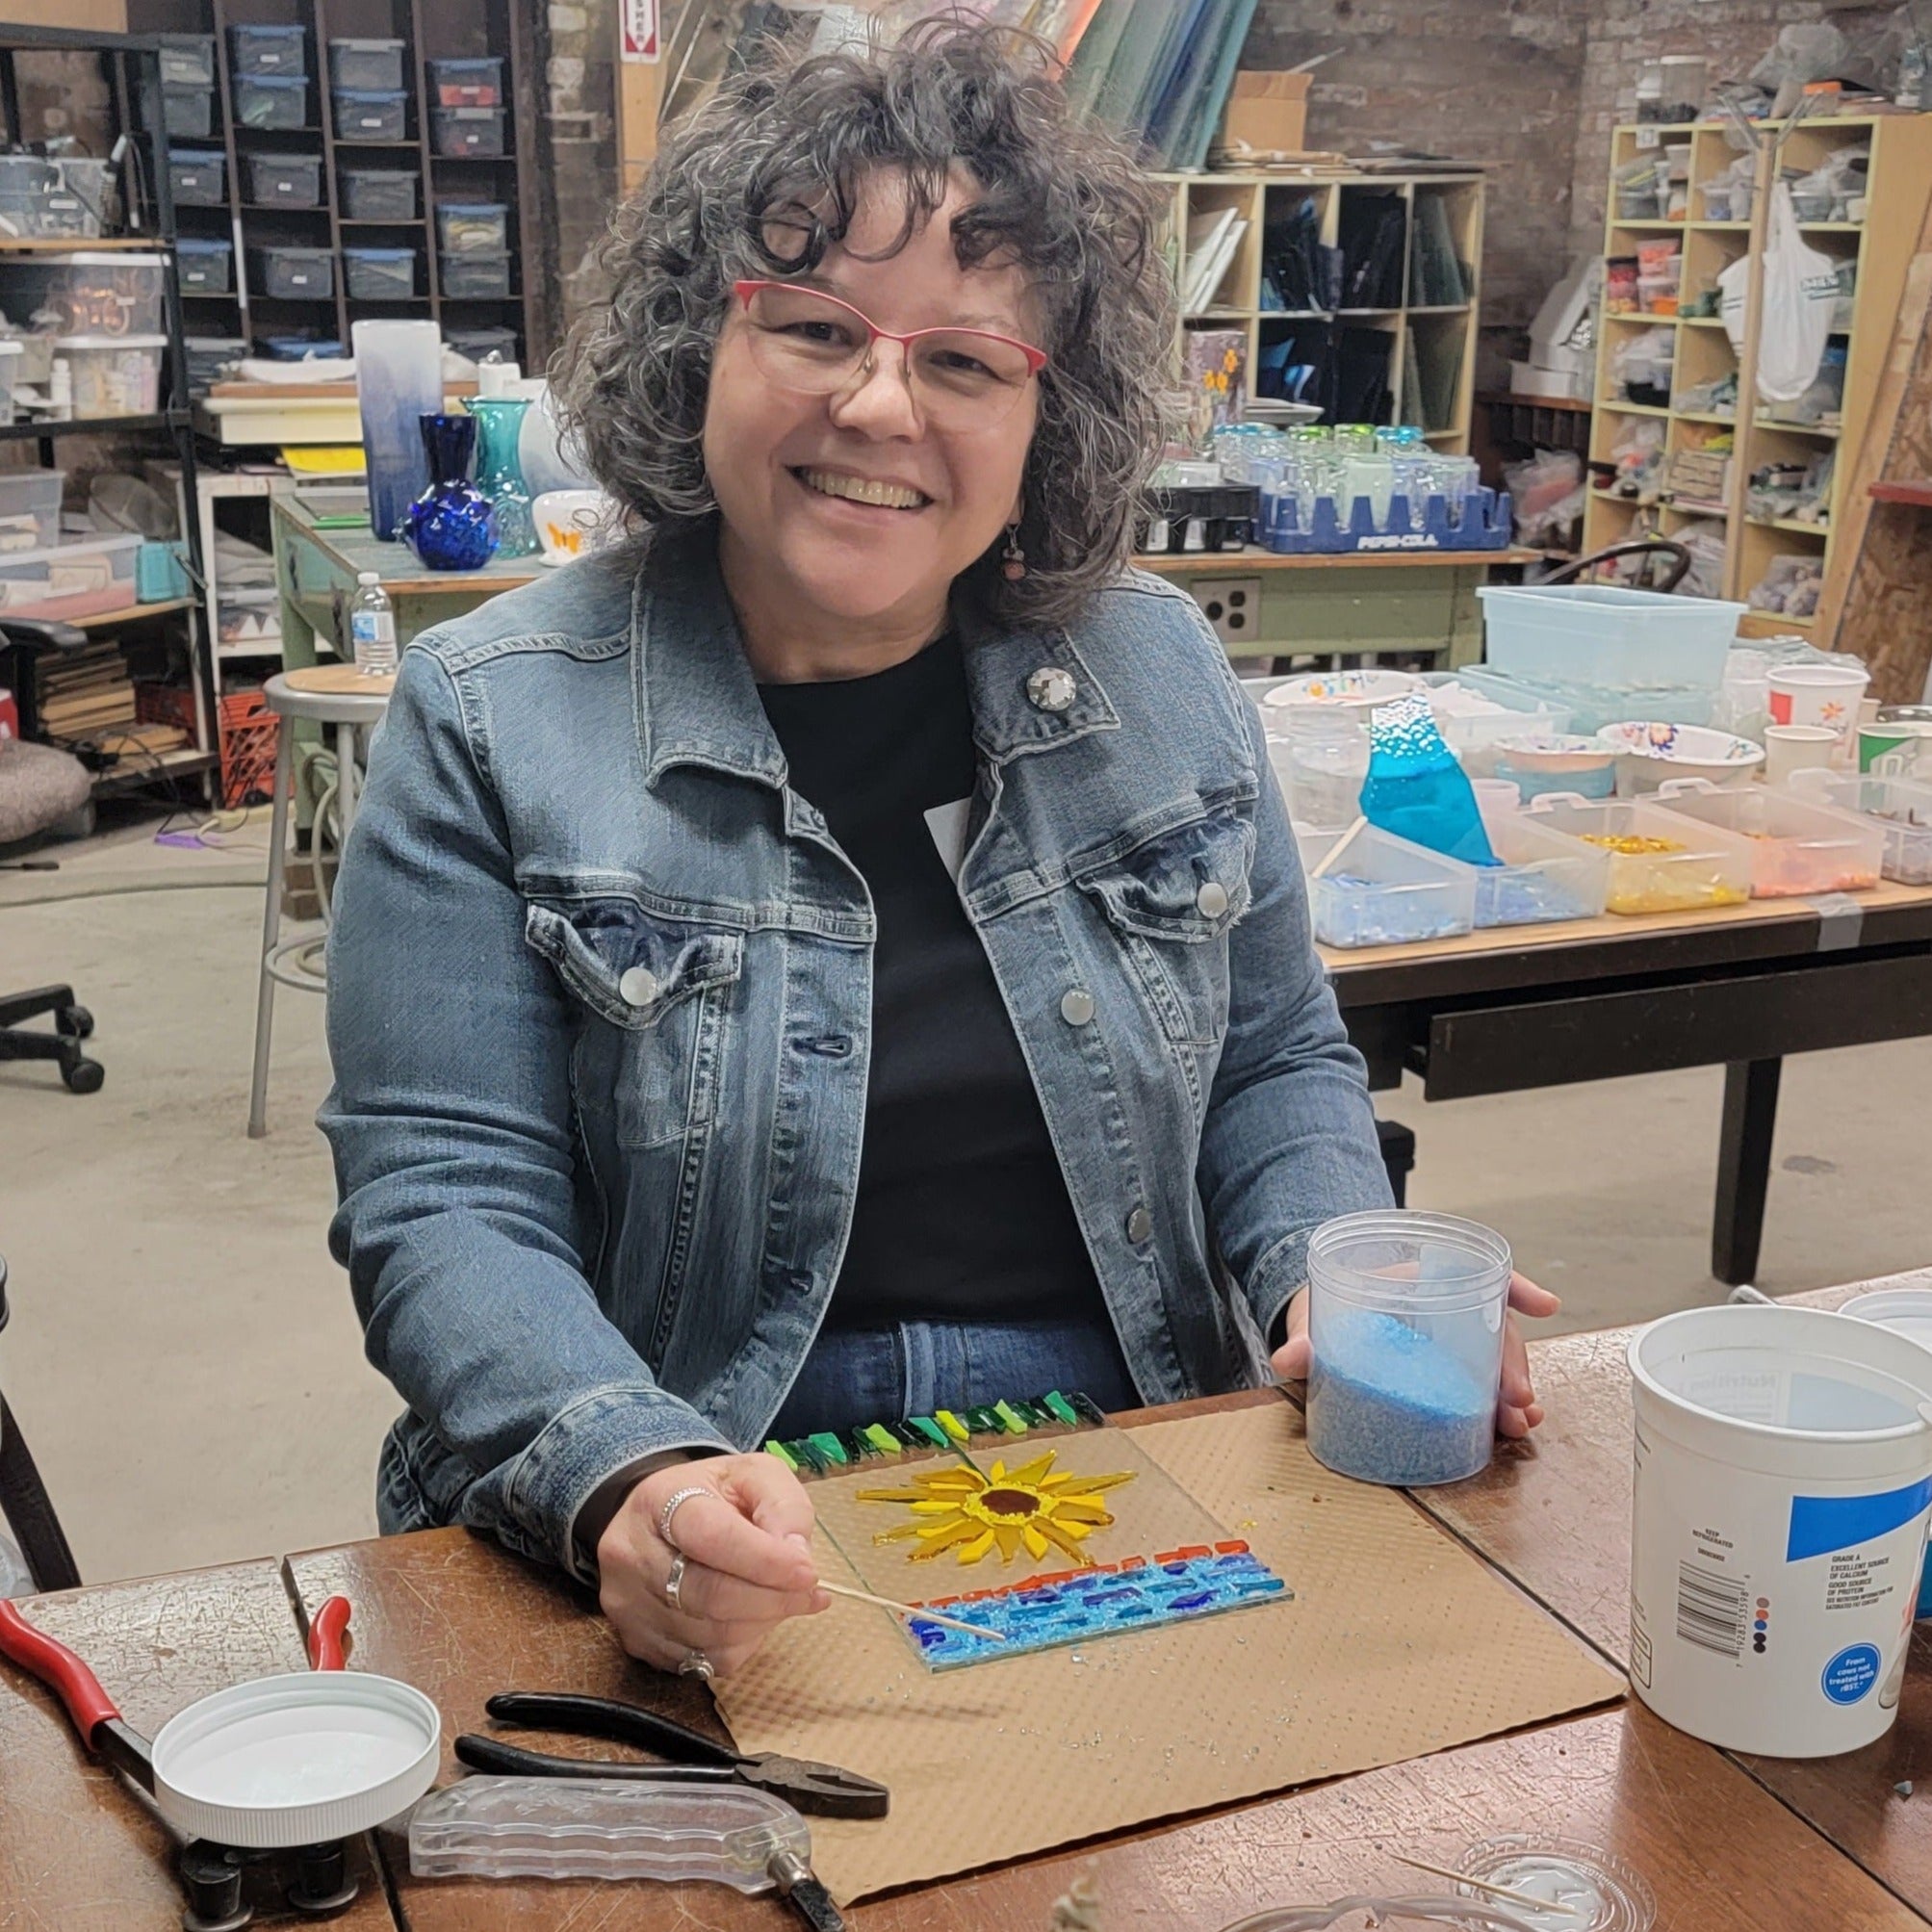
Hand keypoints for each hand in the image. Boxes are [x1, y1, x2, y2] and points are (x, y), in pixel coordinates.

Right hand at [597, 1454, 828, 1678]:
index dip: (764, 1560)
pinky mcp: (635, 1642)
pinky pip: (702, 1663)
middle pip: (709, 1595)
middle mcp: (631, 1554)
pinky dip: (740, 1645)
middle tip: (809, 1591)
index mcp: (660, 1500)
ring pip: (709, 1635)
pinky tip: (753, 1617)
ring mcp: (627, 1604)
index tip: (807, 1572)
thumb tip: (797, 1558)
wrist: (655, 1518)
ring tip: (784, 1598)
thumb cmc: (711, 1494)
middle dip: (773, 1598)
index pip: (710, 1536)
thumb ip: (782, 1506)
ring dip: (762, 1622)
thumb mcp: (753, 1475)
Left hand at [1269, 1270, 1561, 1438]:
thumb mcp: (1313, 1317)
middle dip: (1513, 1363)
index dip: (1514, 1286)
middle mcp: (1443, 1308)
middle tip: (1519, 1400)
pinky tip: (1512, 1428)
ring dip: (1515, 1390)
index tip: (1545, 1306)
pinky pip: (1482, 1385)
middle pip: (1491, 1327)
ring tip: (1522, 1423)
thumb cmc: (1323, 1312)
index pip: (1475, 1274)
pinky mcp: (1447, 1374)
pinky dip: (1500, 1405)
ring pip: (1495, 1360)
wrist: (1318, 1325)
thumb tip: (1288, 1360)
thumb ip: (1304, 1336)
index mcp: (1417, 1280)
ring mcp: (1449, 1343)